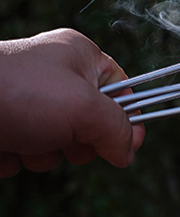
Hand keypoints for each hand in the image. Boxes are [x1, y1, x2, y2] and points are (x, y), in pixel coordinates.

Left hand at [0, 28, 144, 176]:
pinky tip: (2, 144)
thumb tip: (127, 153)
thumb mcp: (85, 108)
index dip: (130, 118)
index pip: (124, 88)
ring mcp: (27, 104)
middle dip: (77, 141)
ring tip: (24, 137)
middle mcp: (54, 78)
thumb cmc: (17, 93)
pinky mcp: (4, 128)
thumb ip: (118, 130)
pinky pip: (25, 157)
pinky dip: (16, 158)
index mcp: (80, 57)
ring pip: (57, 147)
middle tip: (64, 135)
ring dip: (43, 153)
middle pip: (91, 126)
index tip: (130, 144)